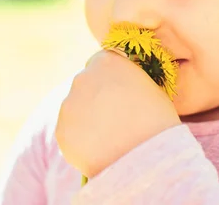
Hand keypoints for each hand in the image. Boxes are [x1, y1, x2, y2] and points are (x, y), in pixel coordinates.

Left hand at [55, 49, 180, 177]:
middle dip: (95, 99)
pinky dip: (81, 141)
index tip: (117, 94)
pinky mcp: (61, 131)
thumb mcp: (149, 88)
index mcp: (107, 62)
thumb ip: (128, 81)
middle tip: (114, 120)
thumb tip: (121, 88)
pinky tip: (100, 150)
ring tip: (109, 139)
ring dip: (87, 120)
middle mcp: (83, 77)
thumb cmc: (157, 121)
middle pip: (86, 86)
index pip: (102, 63)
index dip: (110, 80)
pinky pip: (70, 134)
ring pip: (76, 110)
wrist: (147, 156)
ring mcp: (69, 104)